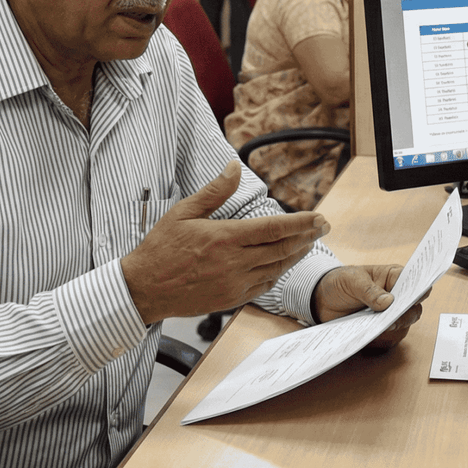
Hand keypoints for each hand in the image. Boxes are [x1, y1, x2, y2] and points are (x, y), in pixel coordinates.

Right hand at [121, 162, 329, 323]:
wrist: (143, 289)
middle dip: (307, 237)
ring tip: (310, 243)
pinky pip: (263, 286)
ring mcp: (234, 284)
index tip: (319, 217)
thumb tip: (234, 167)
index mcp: (224, 237)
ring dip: (296, 255)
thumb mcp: (183, 212)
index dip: (301, 223)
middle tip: (324, 227)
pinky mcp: (230, 300)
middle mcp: (234, 262)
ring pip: (276, 268)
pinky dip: (278, 274)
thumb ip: (214, 191)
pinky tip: (284, 264)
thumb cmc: (160, 248)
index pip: (274, 227)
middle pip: (282, 248)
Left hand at [313, 264, 426, 352]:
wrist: (322, 300)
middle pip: (413, 309)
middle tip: (392, 316)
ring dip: (392, 328)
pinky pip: (387, 338)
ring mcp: (388, 315)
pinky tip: (367, 333)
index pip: (416, 282)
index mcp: (394, 277)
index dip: (420, 290)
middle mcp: (396, 297)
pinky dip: (379, 338)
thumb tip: (388, 302)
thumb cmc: (340, 282)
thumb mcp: (352, 280)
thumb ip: (369, 290)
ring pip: (403, 326)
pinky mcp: (379, 330)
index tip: (415, 298)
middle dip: (405, 314)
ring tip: (375, 325)